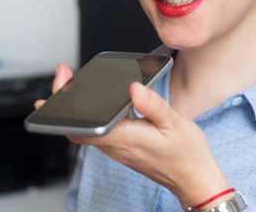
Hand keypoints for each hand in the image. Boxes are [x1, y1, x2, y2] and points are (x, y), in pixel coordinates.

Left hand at [33, 64, 231, 207]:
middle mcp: (116, 146)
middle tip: (64, 77)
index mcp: (125, 139)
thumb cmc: (187, 154)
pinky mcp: (124, 149)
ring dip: (77, 109)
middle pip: (78, 127)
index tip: (61, 83)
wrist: (194, 179)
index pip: (83, 126)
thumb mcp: (174, 124)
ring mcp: (119, 149)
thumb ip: (152, 105)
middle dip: (65, 102)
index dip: (64, 107)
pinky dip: (93, 115)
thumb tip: (134, 88)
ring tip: (75, 84)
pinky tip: (99, 102)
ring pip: (88, 130)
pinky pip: (100, 132)